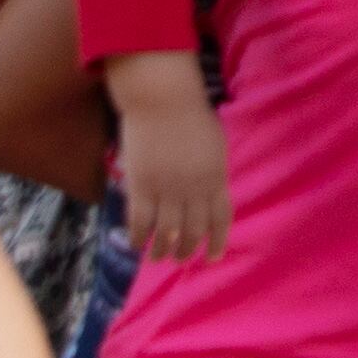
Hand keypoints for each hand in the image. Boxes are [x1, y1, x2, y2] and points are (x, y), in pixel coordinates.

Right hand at [111, 72, 231, 263]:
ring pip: (166, 233)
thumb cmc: (190, 115)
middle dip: (186, 250)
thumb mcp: (214, 145)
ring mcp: (167, 189)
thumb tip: (210, 194)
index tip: (213, 258)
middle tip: (180, 259)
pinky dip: (138, 237)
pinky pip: (140, 222)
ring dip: (162, 250)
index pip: (221, 219)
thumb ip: (213, 172)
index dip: (217, 242)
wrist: (163, 98)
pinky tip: (137, 244)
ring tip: (158, 258)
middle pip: (193, 231)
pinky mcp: (141, 186)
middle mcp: (194, 189)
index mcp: (216, 178)